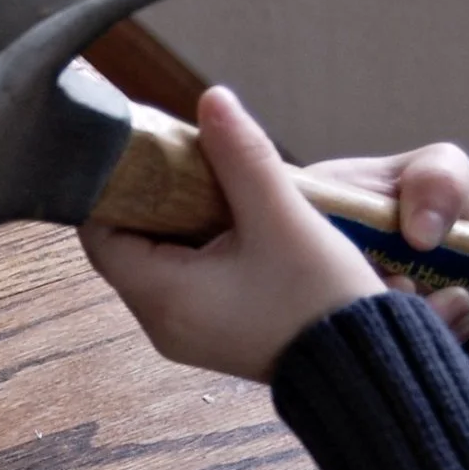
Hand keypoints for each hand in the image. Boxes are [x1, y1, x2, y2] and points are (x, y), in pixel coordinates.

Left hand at [81, 87, 468, 381]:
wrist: (368, 370)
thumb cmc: (322, 301)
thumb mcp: (283, 218)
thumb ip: (242, 156)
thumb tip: (212, 99)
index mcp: (163, 297)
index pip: (100, 233)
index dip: (114, 186)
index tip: (142, 150)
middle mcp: (161, 322)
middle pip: (125, 245)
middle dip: (150, 197)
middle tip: (183, 157)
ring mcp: (185, 332)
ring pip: (155, 260)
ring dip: (176, 220)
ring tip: (210, 182)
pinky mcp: (211, 333)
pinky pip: (182, 279)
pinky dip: (195, 245)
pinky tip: (230, 220)